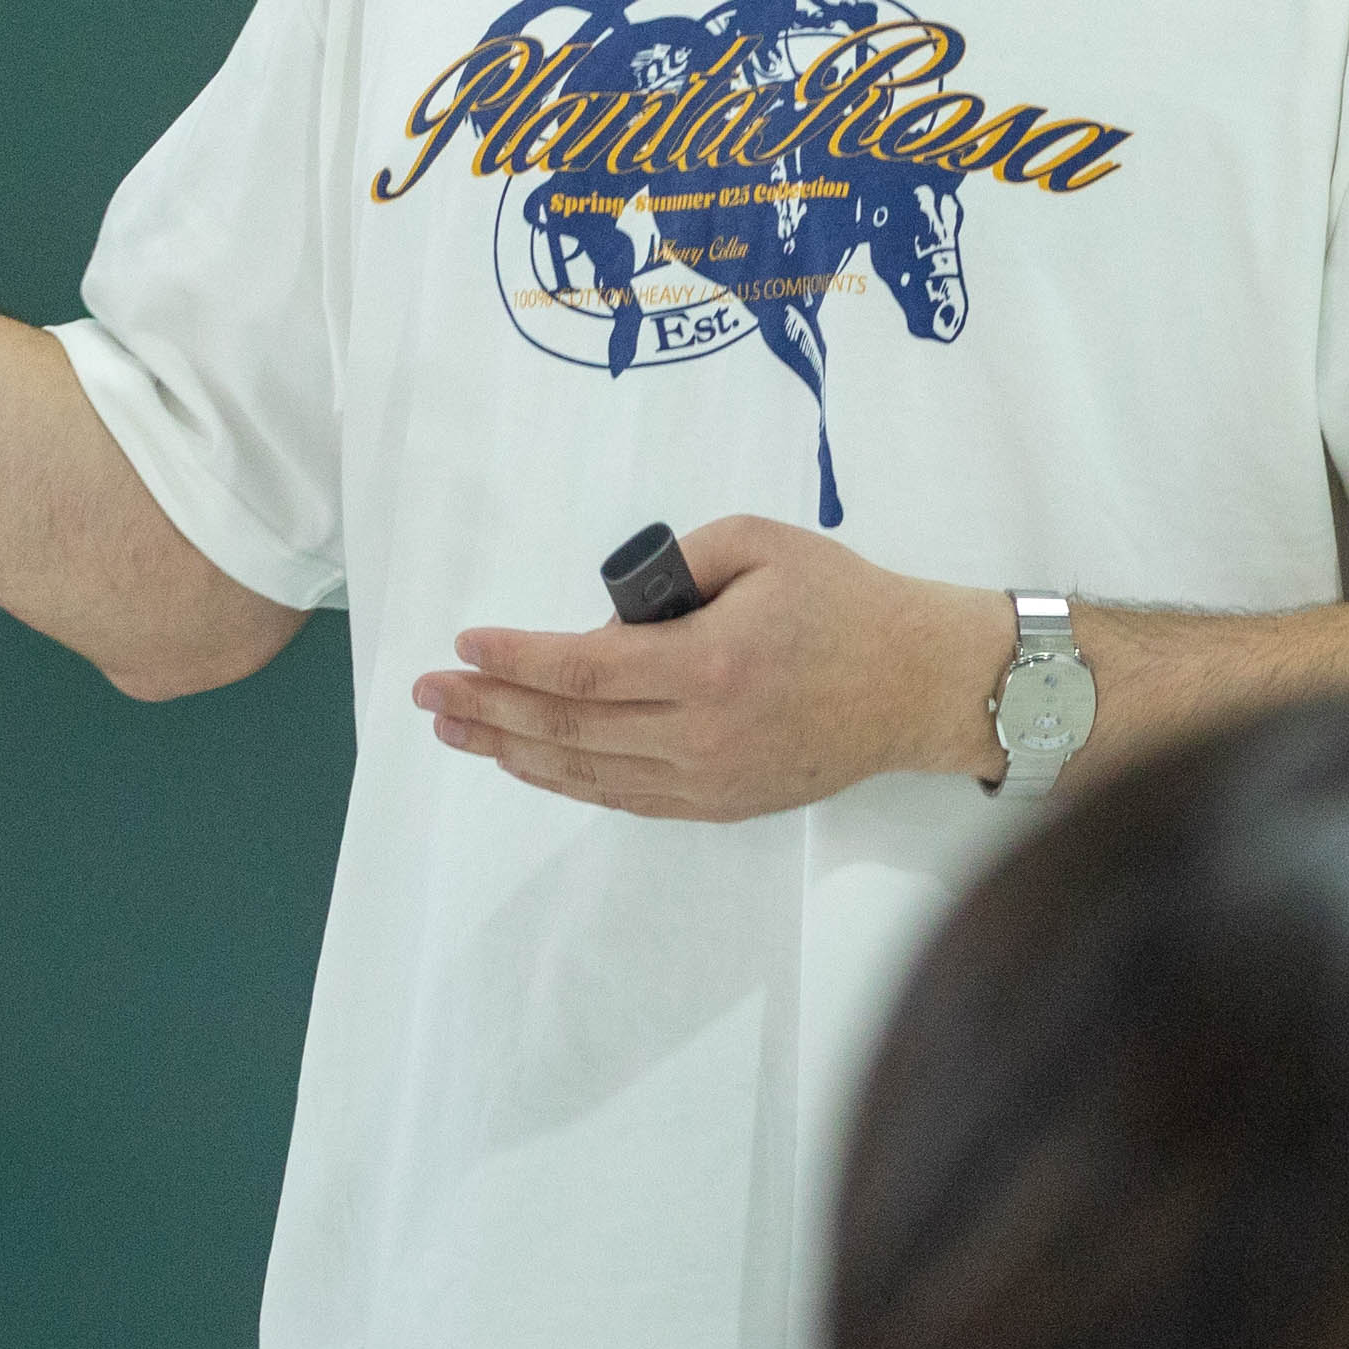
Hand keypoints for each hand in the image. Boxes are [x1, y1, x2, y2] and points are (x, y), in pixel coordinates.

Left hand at [419, 515, 1004, 823]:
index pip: (584, 669)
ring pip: (586, 773)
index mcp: (710, 664)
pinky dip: (567, 780)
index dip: (515, 660)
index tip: (465, 646)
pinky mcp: (720, 804)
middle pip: (569, 727)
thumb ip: (673, 567)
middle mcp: (701, 734)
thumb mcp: (760, 543)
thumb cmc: (844, 601)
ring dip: (512, 751)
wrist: (919, 684)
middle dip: (489, 708)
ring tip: (456, 731)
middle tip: (428, 694)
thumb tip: (605, 614)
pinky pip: (624, 798)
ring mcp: (709, 780)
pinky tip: (529, 761)